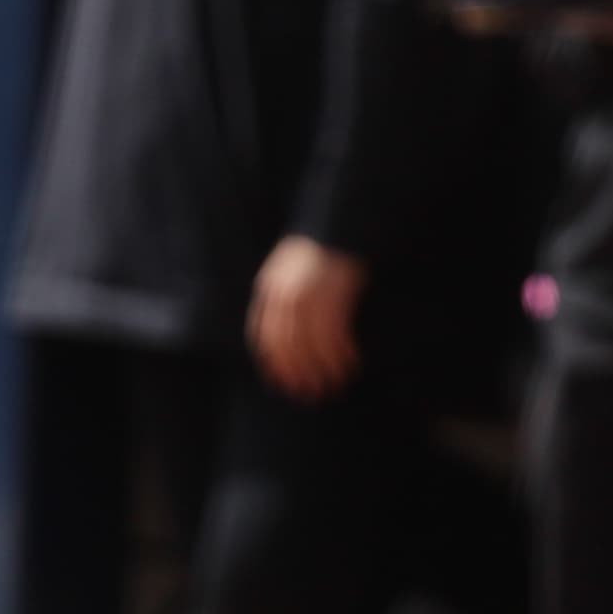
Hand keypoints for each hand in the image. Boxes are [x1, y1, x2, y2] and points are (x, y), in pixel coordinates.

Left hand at [246, 235, 366, 402]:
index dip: (272, 363)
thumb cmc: (319, 251)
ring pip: (310, 342)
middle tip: (309, 394)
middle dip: (297, 372)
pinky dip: (340, 351)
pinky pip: (334, 330)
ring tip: (333, 384)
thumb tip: (287, 337)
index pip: (262, 335)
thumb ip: (284, 299)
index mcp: (269, 289)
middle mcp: (283, 292)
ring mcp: (309, 292)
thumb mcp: (289, 272)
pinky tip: (349, 363)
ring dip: (322, 367)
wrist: (338, 219)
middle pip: (285, 343)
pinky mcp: (334, 291)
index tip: (281, 384)